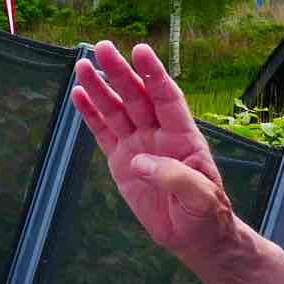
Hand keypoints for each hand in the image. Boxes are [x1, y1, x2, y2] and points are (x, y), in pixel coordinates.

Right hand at [71, 43, 235, 260]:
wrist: (192, 236)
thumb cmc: (205, 215)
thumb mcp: (201, 198)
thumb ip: (175, 177)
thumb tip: (139, 161)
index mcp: (183, 137)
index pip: (167, 98)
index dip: (154, 74)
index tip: (140, 51)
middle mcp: (158, 134)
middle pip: (136, 96)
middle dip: (120, 72)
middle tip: (102, 48)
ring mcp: (138, 145)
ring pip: (116, 110)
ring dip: (100, 87)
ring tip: (82, 65)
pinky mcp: (120, 161)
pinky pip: (103, 132)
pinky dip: (90, 113)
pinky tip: (78, 94)